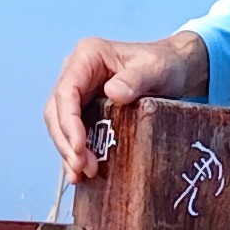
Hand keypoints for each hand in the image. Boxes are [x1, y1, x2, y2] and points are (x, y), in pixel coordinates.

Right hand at [43, 28, 209, 180]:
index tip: (79, 147)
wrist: (173, 68)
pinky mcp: (85, 108)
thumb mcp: (155, 69)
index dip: (68, 121)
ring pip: (59, 124)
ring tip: (82, 173)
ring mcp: (79, 91)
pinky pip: (72, 132)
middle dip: (66, 141)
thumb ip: (135, 79)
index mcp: (87, 55)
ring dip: (68, 151)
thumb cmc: (163, 63)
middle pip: (57, 111)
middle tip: (81, 167)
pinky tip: (81, 171)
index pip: (67, 91)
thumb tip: (113, 93)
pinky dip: (75, 152)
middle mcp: (76, 72)